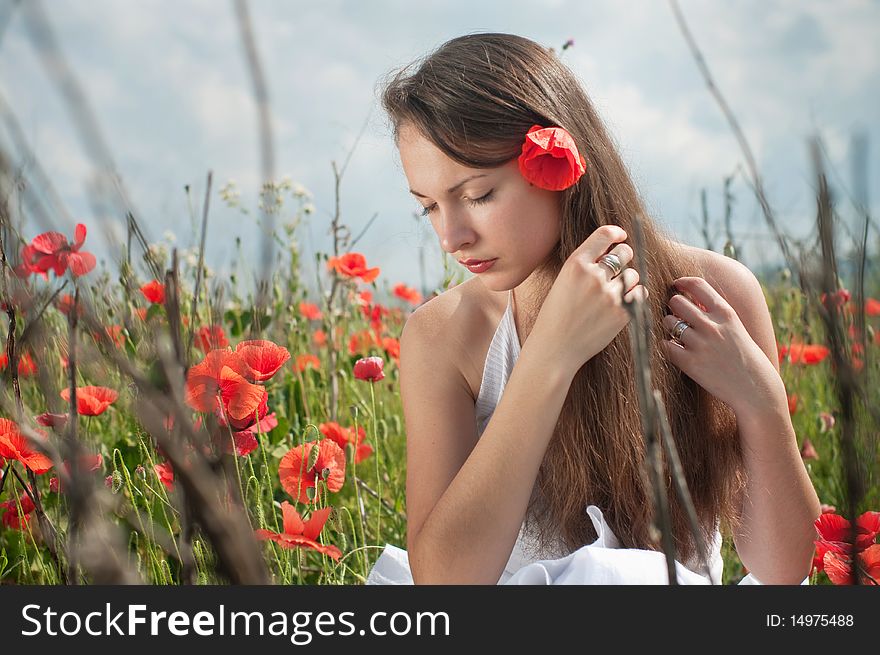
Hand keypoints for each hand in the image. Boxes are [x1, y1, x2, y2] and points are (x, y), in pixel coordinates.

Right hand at [530, 225, 647, 376]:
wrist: (554, 349)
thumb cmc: (555, 317)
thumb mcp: (562, 282)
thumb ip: (584, 266)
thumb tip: (611, 251)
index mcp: (575, 265)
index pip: (604, 235)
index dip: (616, 233)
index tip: (620, 236)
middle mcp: (593, 276)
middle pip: (624, 252)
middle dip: (623, 256)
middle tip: (617, 268)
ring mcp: (609, 295)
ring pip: (633, 274)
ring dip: (628, 279)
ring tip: (614, 291)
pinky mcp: (621, 313)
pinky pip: (640, 293)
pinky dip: (635, 295)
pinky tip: (623, 301)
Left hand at [659, 276, 783, 416]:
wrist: (755, 389)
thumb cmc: (746, 358)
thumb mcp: (737, 328)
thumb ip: (716, 314)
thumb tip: (691, 299)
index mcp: (726, 314)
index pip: (697, 285)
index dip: (682, 282)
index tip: (677, 285)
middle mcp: (712, 326)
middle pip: (676, 301)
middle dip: (673, 307)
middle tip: (677, 315)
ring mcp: (700, 344)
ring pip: (668, 322)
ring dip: (669, 326)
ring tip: (679, 335)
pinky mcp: (690, 363)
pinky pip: (666, 346)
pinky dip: (668, 346)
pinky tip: (677, 350)